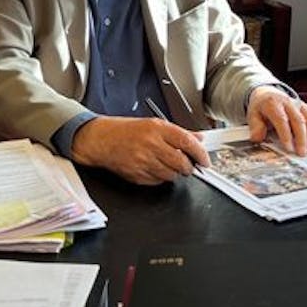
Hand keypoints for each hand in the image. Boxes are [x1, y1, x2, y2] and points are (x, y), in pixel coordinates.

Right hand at [71, 116, 209, 185]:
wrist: (100, 140)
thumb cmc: (124, 131)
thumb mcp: (153, 124)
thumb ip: (177, 132)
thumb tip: (198, 139)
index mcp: (156, 129)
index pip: (187, 142)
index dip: (200, 154)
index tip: (205, 160)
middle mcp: (151, 145)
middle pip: (182, 163)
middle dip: (189, 167)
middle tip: (189, 165)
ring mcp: (143, 161)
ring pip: (172, 175)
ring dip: (175, 173)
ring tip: (168, 164)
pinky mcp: (137, 175)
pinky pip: (158, 181)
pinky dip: (161, 177)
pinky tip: (155, 168)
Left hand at [247, 87, 306, 156]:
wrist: (269, 93)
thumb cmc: (262, 106)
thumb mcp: (253, 114)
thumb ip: (255, 126)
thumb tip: (257, 138)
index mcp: (274, 103)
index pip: (282, 119)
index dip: (286, 134)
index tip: (288, 147)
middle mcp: (289, 103)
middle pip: (299, 121)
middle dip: (302, 139)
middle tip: (302, 153)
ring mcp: (300, 106)